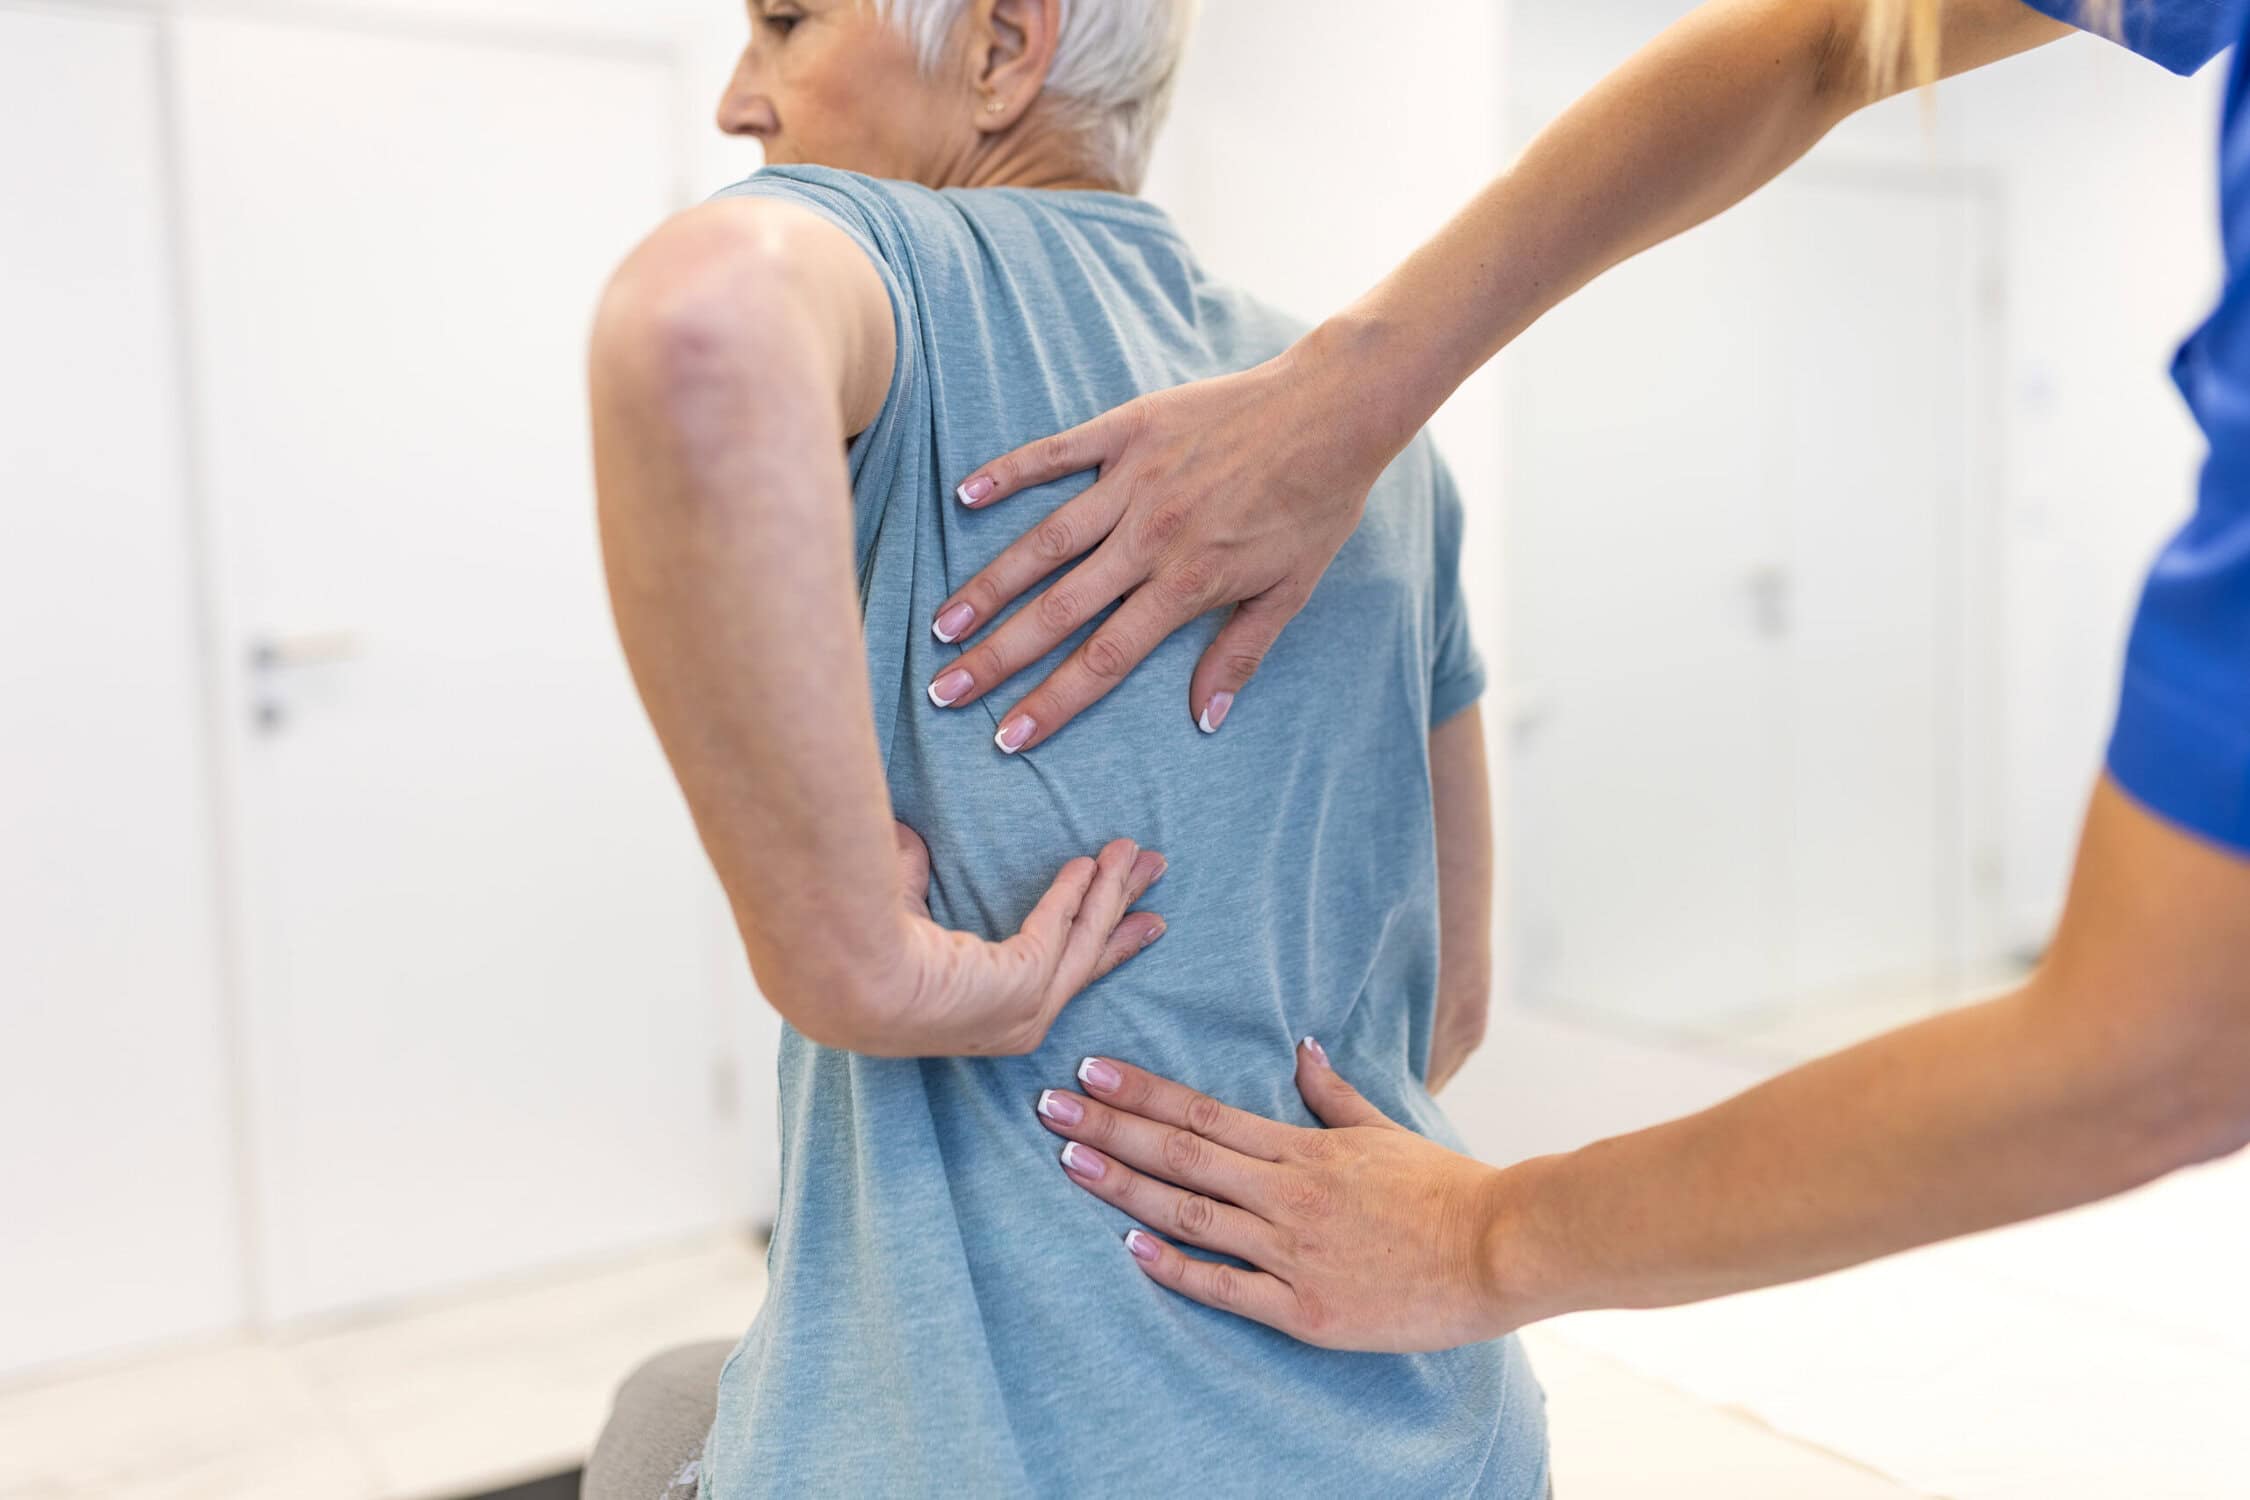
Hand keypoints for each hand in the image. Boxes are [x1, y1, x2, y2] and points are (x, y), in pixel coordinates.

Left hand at [862, 822, 1167, 1056]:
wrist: (844, 979)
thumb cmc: (852, 956)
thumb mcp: (896, 911)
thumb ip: (910, 876)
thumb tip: (908, 840)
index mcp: (976, 1015)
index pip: (1044, 973)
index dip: (1080, 937)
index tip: (1111, 919)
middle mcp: (1007, 1025)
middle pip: (1083, 958)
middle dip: (1122, 913)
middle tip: (1152, 877)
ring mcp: (1021, 1011)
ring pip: (1084, 940)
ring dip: (1114, 893)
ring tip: (1142, 855)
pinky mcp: (1026, 985)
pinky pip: (1064, 927)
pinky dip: (1082, 892)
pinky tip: (1093, 861)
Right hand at [924, 334, 1402, 751]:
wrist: (1331, 412)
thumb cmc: (1314, 505)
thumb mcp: (1290, 591)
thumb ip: (1240, 655)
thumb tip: (1206, 720)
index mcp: (1186, 586)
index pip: (1104, 658)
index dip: (1054, 701)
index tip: (1008, 736)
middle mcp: (1149, 539)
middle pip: (1058, 610)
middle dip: (998, 658)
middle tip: (945, 690)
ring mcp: (1133, 482)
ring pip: (1044, 543)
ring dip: (989, 585)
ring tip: (943, 624)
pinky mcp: (1128, 430)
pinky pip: (1056, 455)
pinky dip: (1009, 474)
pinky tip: (965, 497)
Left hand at [1033, 1040, 1547, 1350]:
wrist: (1499, 1248)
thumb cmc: (1445, 1190)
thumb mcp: (1383, 1129)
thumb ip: (1333, 1093)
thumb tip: (1300, 1048)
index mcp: (1303, 1149)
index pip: (1203, 1112)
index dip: (1142, 1092)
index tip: (1092, 1071)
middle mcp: (1287, 1194)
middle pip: (1181, 1154)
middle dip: (1109, 1128)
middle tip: (1049, 1106)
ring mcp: (1292, 1251)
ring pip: (1190, 1213)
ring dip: (1123, 1187)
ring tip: (1068, 1162)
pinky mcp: (1305, 1308)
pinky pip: (1227, 1287)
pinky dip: (1176, 1268)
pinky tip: (1130, 1249)